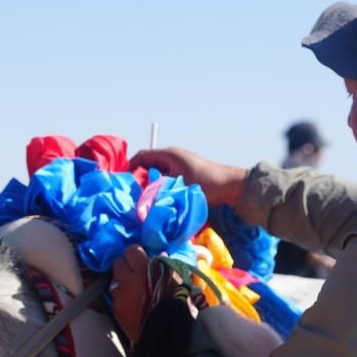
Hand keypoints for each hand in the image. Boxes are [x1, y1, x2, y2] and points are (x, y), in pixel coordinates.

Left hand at [110, 246, 183, 342]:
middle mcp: (128, 279)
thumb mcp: (177, 281)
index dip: (135, 253)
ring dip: (122, 283)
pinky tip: (132, 304)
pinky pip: (116, 297)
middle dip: (125, 265)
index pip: (131, 250)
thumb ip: (166, 266)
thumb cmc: (177, 304)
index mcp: (145, 269)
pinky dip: (122, 298)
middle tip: (133, 272)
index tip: (140, 257)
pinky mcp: (116, 309)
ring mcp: (120, 295)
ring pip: (115, 281)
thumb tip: (160, 255)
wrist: (166, 333)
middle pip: (118, 263)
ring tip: (133, 290)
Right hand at [129, 147, 247, 207]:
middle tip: (135, 196)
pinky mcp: (184, 172)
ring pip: (155, 172)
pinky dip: (159, 185)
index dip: (130, 168)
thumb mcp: (179, 188)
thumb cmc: (207, 184)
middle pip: (146, 164)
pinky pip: (165, 177)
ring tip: (146, 199)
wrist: (231, 186)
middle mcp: (172, 156)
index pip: (140, 156)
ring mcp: (178, 164)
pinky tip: (160, 198)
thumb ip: (158, 193)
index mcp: (169, 154)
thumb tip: (140, 202)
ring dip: (150, 184)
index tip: (125, 184)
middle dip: (139, 179)